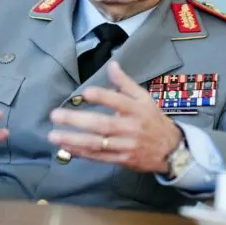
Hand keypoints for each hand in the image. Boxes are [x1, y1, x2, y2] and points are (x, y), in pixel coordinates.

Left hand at [47, 61, 181, 172]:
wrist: (171, 150)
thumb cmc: (153, 120)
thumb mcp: (144, 98)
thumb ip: (125, 83)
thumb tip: (111, 64)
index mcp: (137, 109)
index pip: (118, 102)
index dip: (102, 97)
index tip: (85, 93)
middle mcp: (131, 128)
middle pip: (102, 125)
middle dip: (77, 121)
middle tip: (55, 115)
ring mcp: (126, 146)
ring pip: (97, 143)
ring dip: (74, 139)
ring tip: (54, 135)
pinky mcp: (122, 160)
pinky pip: (99, 157)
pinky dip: (82, 153)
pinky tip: (66, 148)